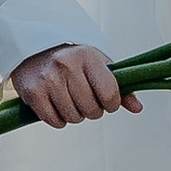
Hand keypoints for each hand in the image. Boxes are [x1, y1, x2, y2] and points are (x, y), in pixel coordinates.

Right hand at [9, 42, 136, 126]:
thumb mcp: (98, 65)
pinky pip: (54, 121)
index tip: (106, 100)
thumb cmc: (71, 58)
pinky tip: (56, 104)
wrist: (35, 50)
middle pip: (92, 110)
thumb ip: (120, 87)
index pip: (110, 94)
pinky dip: (58, 119)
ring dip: (75, 115)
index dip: (111, 104)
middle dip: (91, 110)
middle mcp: (67, 65)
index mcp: (88, 56)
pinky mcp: (33, 92)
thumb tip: (137, 108)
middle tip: (84, 98)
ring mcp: (48, 79)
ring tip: (69, 99)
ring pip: (73, 118)